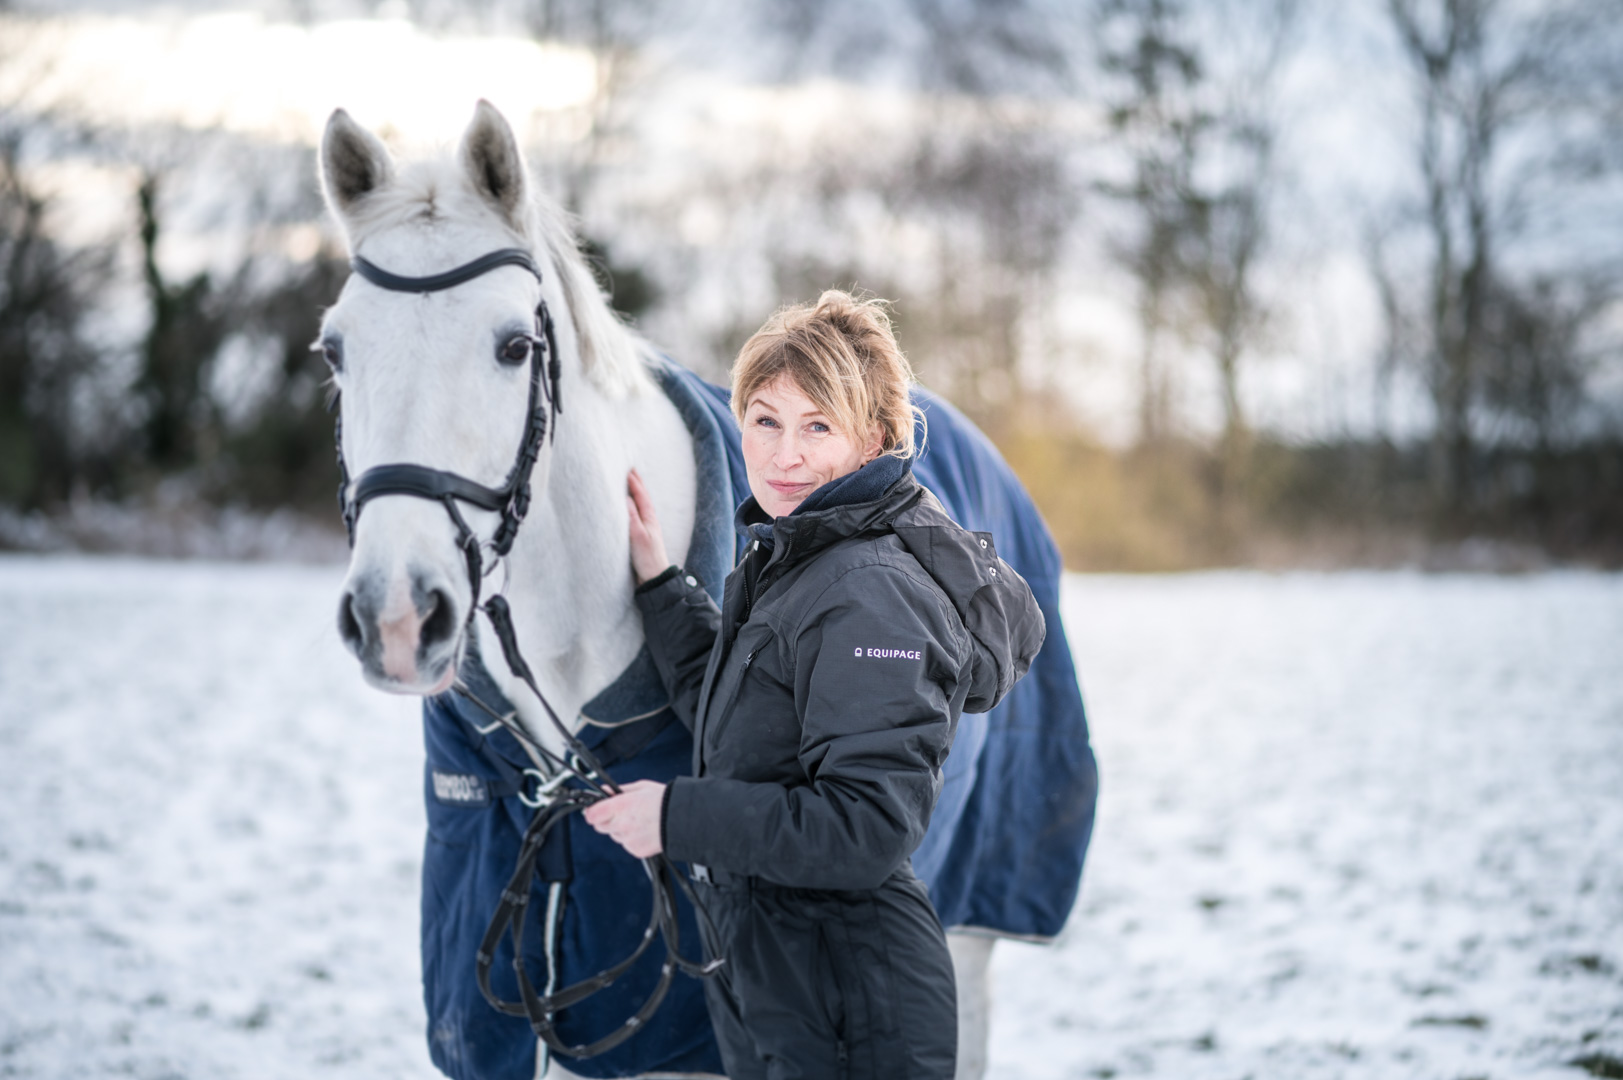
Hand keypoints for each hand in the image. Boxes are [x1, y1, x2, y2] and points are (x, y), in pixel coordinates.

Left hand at [582, 779, 666, 857]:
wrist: (684, 819)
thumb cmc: (665, 801)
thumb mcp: (641, 787)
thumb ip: (618, 790)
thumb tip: (605, 791)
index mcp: (621, 806)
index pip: (591, 814)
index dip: (592, 811)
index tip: (595, 809)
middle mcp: (622, 825)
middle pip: (599, 827)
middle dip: (605, 819)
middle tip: (619, 812)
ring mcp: (628, 840)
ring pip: (614, 836)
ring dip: (619, 829)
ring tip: (638, 821)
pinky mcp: (636, 850)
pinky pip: (626, 845)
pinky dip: (631, 839)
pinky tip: (644, 830)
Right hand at [627, 468, 670, 584]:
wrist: (654, 577)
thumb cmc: (647, 557)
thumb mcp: (637, 535)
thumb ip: (631, 516)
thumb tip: (625, 497)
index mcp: (649, 518)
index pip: (640, 495)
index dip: (633, 481)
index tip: (626, 468)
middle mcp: (649, 520)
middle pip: (642, 497)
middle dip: (636, 482)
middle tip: (630, 468)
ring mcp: (646, 527)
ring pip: (640, 504)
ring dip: (635, 492)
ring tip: (629, 482)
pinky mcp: (641, 536)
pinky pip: (636, 514)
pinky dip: (632, 505)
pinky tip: (629, 506)